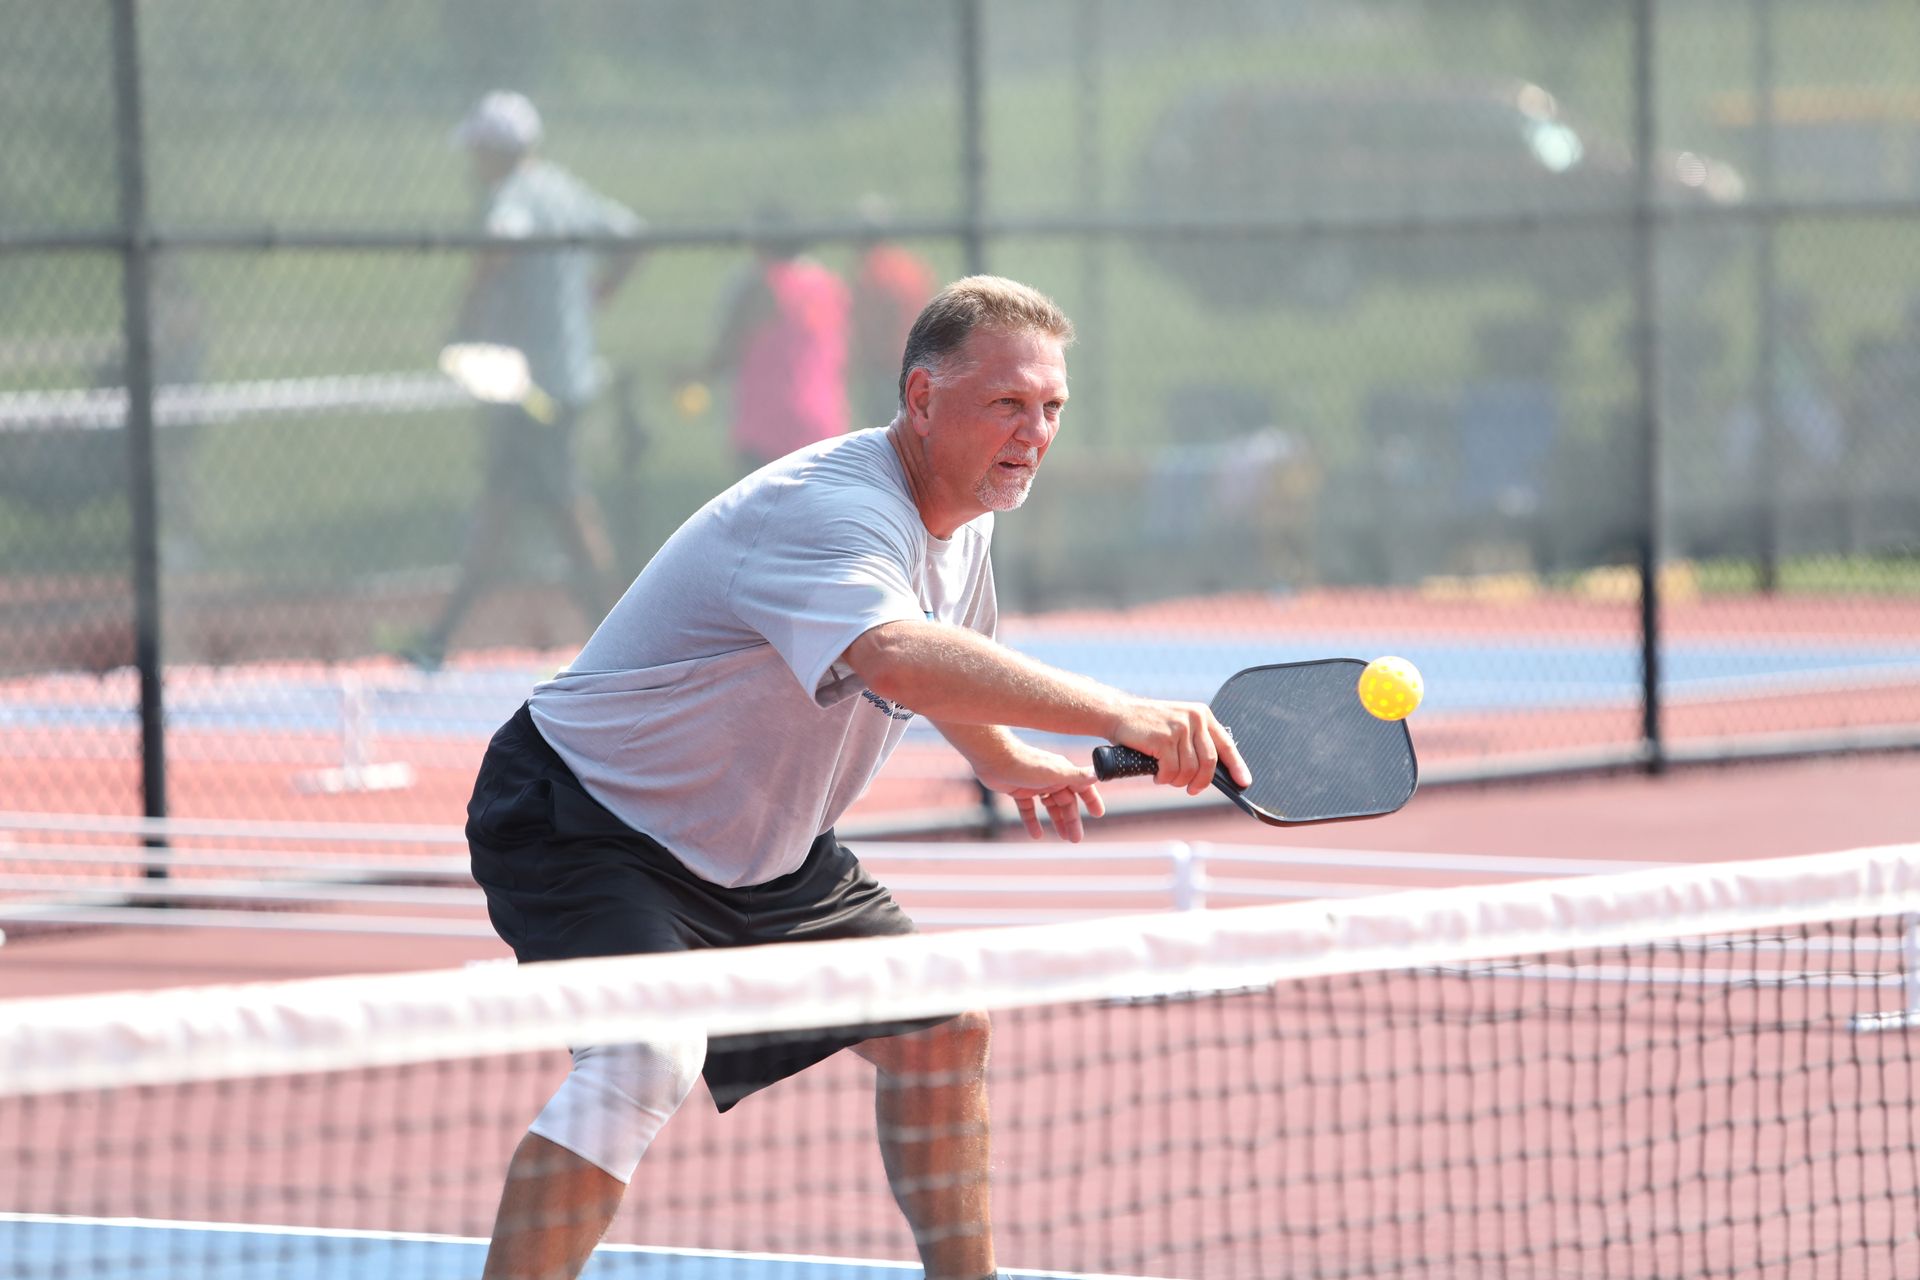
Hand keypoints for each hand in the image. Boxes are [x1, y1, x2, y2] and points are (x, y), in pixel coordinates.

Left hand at [971, 747, 1105, 841]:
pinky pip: (1028, 809)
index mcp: (1062, 772)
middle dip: (1072, 820)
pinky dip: (1032, 821)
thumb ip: (1076, 776)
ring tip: (1063, 838)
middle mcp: (1051, 778)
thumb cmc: (1025, 764)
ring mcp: (1034, 784)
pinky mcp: (1018, 790)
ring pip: (1049, 806)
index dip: (1091, 800)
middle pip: (1065, 802)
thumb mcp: (1054, 774)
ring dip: (1056, 821)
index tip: (1098, 814)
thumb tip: (1098, 773)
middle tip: (1076, 839)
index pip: (1082, 788)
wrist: (993, 757)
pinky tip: (1036, 835)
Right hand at [1105, 698, 1251, 795]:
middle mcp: (1194, 719)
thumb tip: (1210, 772)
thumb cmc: (1147, 725)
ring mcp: (1179, 728)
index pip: (1226, 744)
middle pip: (1209, 762)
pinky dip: (1164, 778)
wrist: (1118, 713)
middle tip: (1191, 790)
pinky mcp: (1163, 739)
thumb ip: (1194, 741)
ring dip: (1177, 781)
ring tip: (1166, 777)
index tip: (1244, 782)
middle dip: (1200, 782)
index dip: (1236, 766)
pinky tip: (1157, 775)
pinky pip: (1171, 771)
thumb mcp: (1177, 725)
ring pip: (1189, 770)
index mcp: (1201, 715)